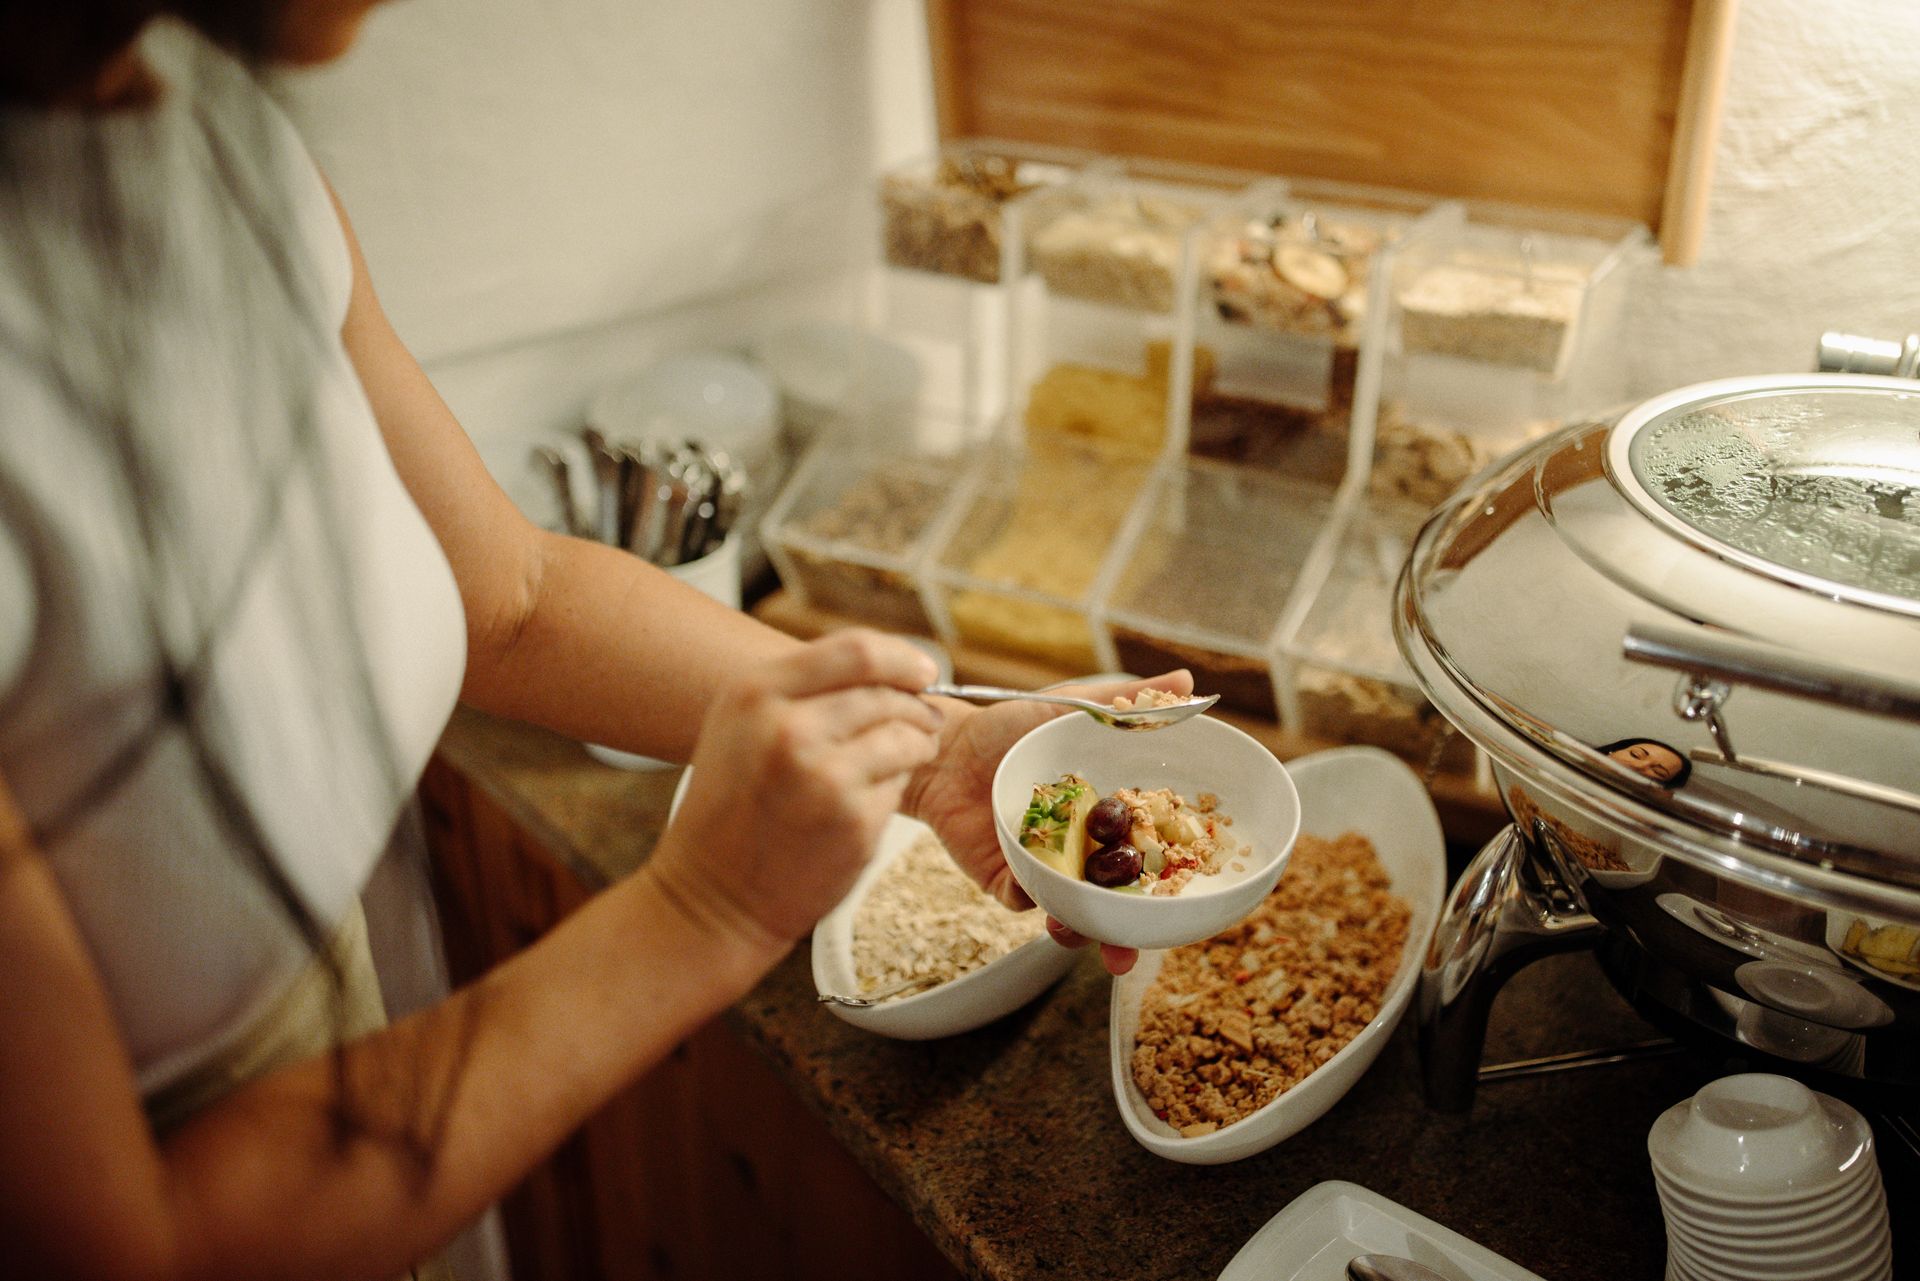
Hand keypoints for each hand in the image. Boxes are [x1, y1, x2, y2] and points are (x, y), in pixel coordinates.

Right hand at [648, 631, 942, 958]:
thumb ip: (802, 688)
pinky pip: (900, 786)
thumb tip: (887, 664)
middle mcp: (789, 729)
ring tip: (911, 752)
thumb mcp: (740, 726)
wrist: (710, 899)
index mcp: (756, 694)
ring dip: (919, 743)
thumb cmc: (728, 809)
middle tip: (927, 718)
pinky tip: (869, 798)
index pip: (856, 650)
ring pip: (906, 737)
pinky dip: (895, 787)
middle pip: (887, 695)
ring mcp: (824, 777)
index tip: (924, 671)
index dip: (902, 658)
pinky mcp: (853, 822)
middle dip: (917, 705)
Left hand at [902, 670, 1193, 975]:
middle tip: (1133, 952)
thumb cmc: (1010, 723)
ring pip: (1071, 911)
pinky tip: (1035, 897)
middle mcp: (1081, 849)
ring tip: (1079, 932)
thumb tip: (1189, 684)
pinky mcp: (1005, 877)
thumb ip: (1129, 700)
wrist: (946, 741)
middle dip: (1125, 933)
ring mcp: (1044, 867)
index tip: (1189, 896)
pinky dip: (1032, 902)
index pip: (1147, 854)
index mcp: (1106, 817)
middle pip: (1114, 900)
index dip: (1167, 879)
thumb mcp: (1073, 706)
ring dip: (1080, 930)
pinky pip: (1023, 900)